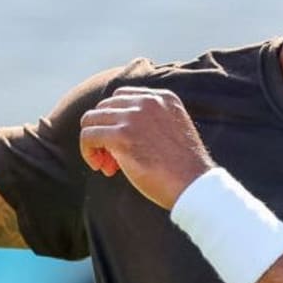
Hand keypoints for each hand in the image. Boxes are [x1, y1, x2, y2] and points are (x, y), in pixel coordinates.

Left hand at [80, 87, 214, 209]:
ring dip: (93, 143)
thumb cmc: (184, 168)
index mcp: (163, 97)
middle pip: (104, 107)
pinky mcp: (121, 135)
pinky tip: (101, 167)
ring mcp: (133, 116)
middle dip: (103, 133)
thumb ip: (150, 122)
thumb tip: (114, 131)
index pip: (121, 97)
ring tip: (106, 165)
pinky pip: (88, 136)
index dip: (115, 121)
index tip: (121, 145)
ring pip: (91, 120)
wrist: (194, 185)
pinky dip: (88, 152)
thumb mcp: (172, 131)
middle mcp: (147, 101)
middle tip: (111, 160)